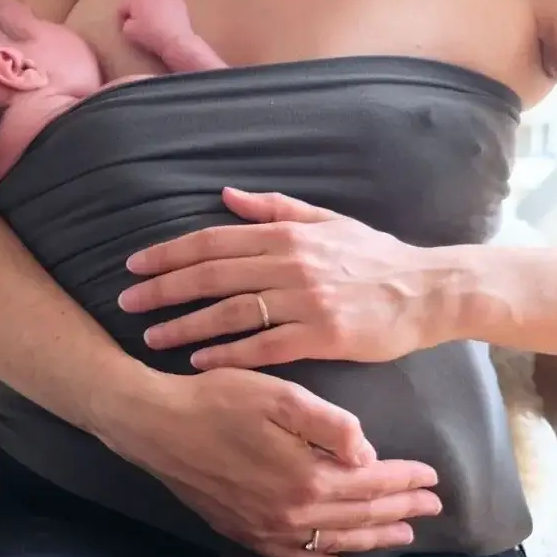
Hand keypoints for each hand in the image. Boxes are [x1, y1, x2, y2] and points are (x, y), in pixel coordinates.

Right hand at [100, 365, 440, 556]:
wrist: (156, 424)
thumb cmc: (218, 397)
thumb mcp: (278, 393)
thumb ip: (329, 424)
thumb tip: (369, 453)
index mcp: (306, 474)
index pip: (371, 481)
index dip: (404, 478)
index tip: (433, 476)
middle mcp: (291, 511)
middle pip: (359, 514)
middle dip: (400, 509)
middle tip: (433, 506)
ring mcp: (266, 528)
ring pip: (334, 540)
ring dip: (373, 537)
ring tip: (404, 533)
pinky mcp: (243, 532)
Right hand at [119, 0, 192, 60]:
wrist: (176, 39)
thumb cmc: (150, 35)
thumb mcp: (129, 33)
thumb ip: (126, 23)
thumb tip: (131, 21)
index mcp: (137, 0)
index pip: (123, 5)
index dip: (121, 16)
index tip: (124, 26)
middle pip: (141, 2)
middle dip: (139, 11)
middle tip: (141, 25)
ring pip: (155, 2)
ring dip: (153, 10)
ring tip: (156, 24)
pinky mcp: (180, 2)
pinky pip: (168, 6)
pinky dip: (166, 12)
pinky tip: (168, 23)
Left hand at [120, 188, 464, 368]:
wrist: (429, 289)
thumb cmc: (376, 256)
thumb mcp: (328, 220)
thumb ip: (275, 209)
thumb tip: (226, 196)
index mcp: (289, 234)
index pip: (214, 240)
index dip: (170, 252)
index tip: (135, 263)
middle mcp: (291, 263)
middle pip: (213, 273)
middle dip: (164, 287)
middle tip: (127, 301)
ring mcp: (307, 300)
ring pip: (232, 311)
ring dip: (186, 323)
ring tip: (151, 335)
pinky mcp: (324, 337)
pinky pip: (265, 346)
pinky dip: (228, 353)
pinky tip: (198, 361)